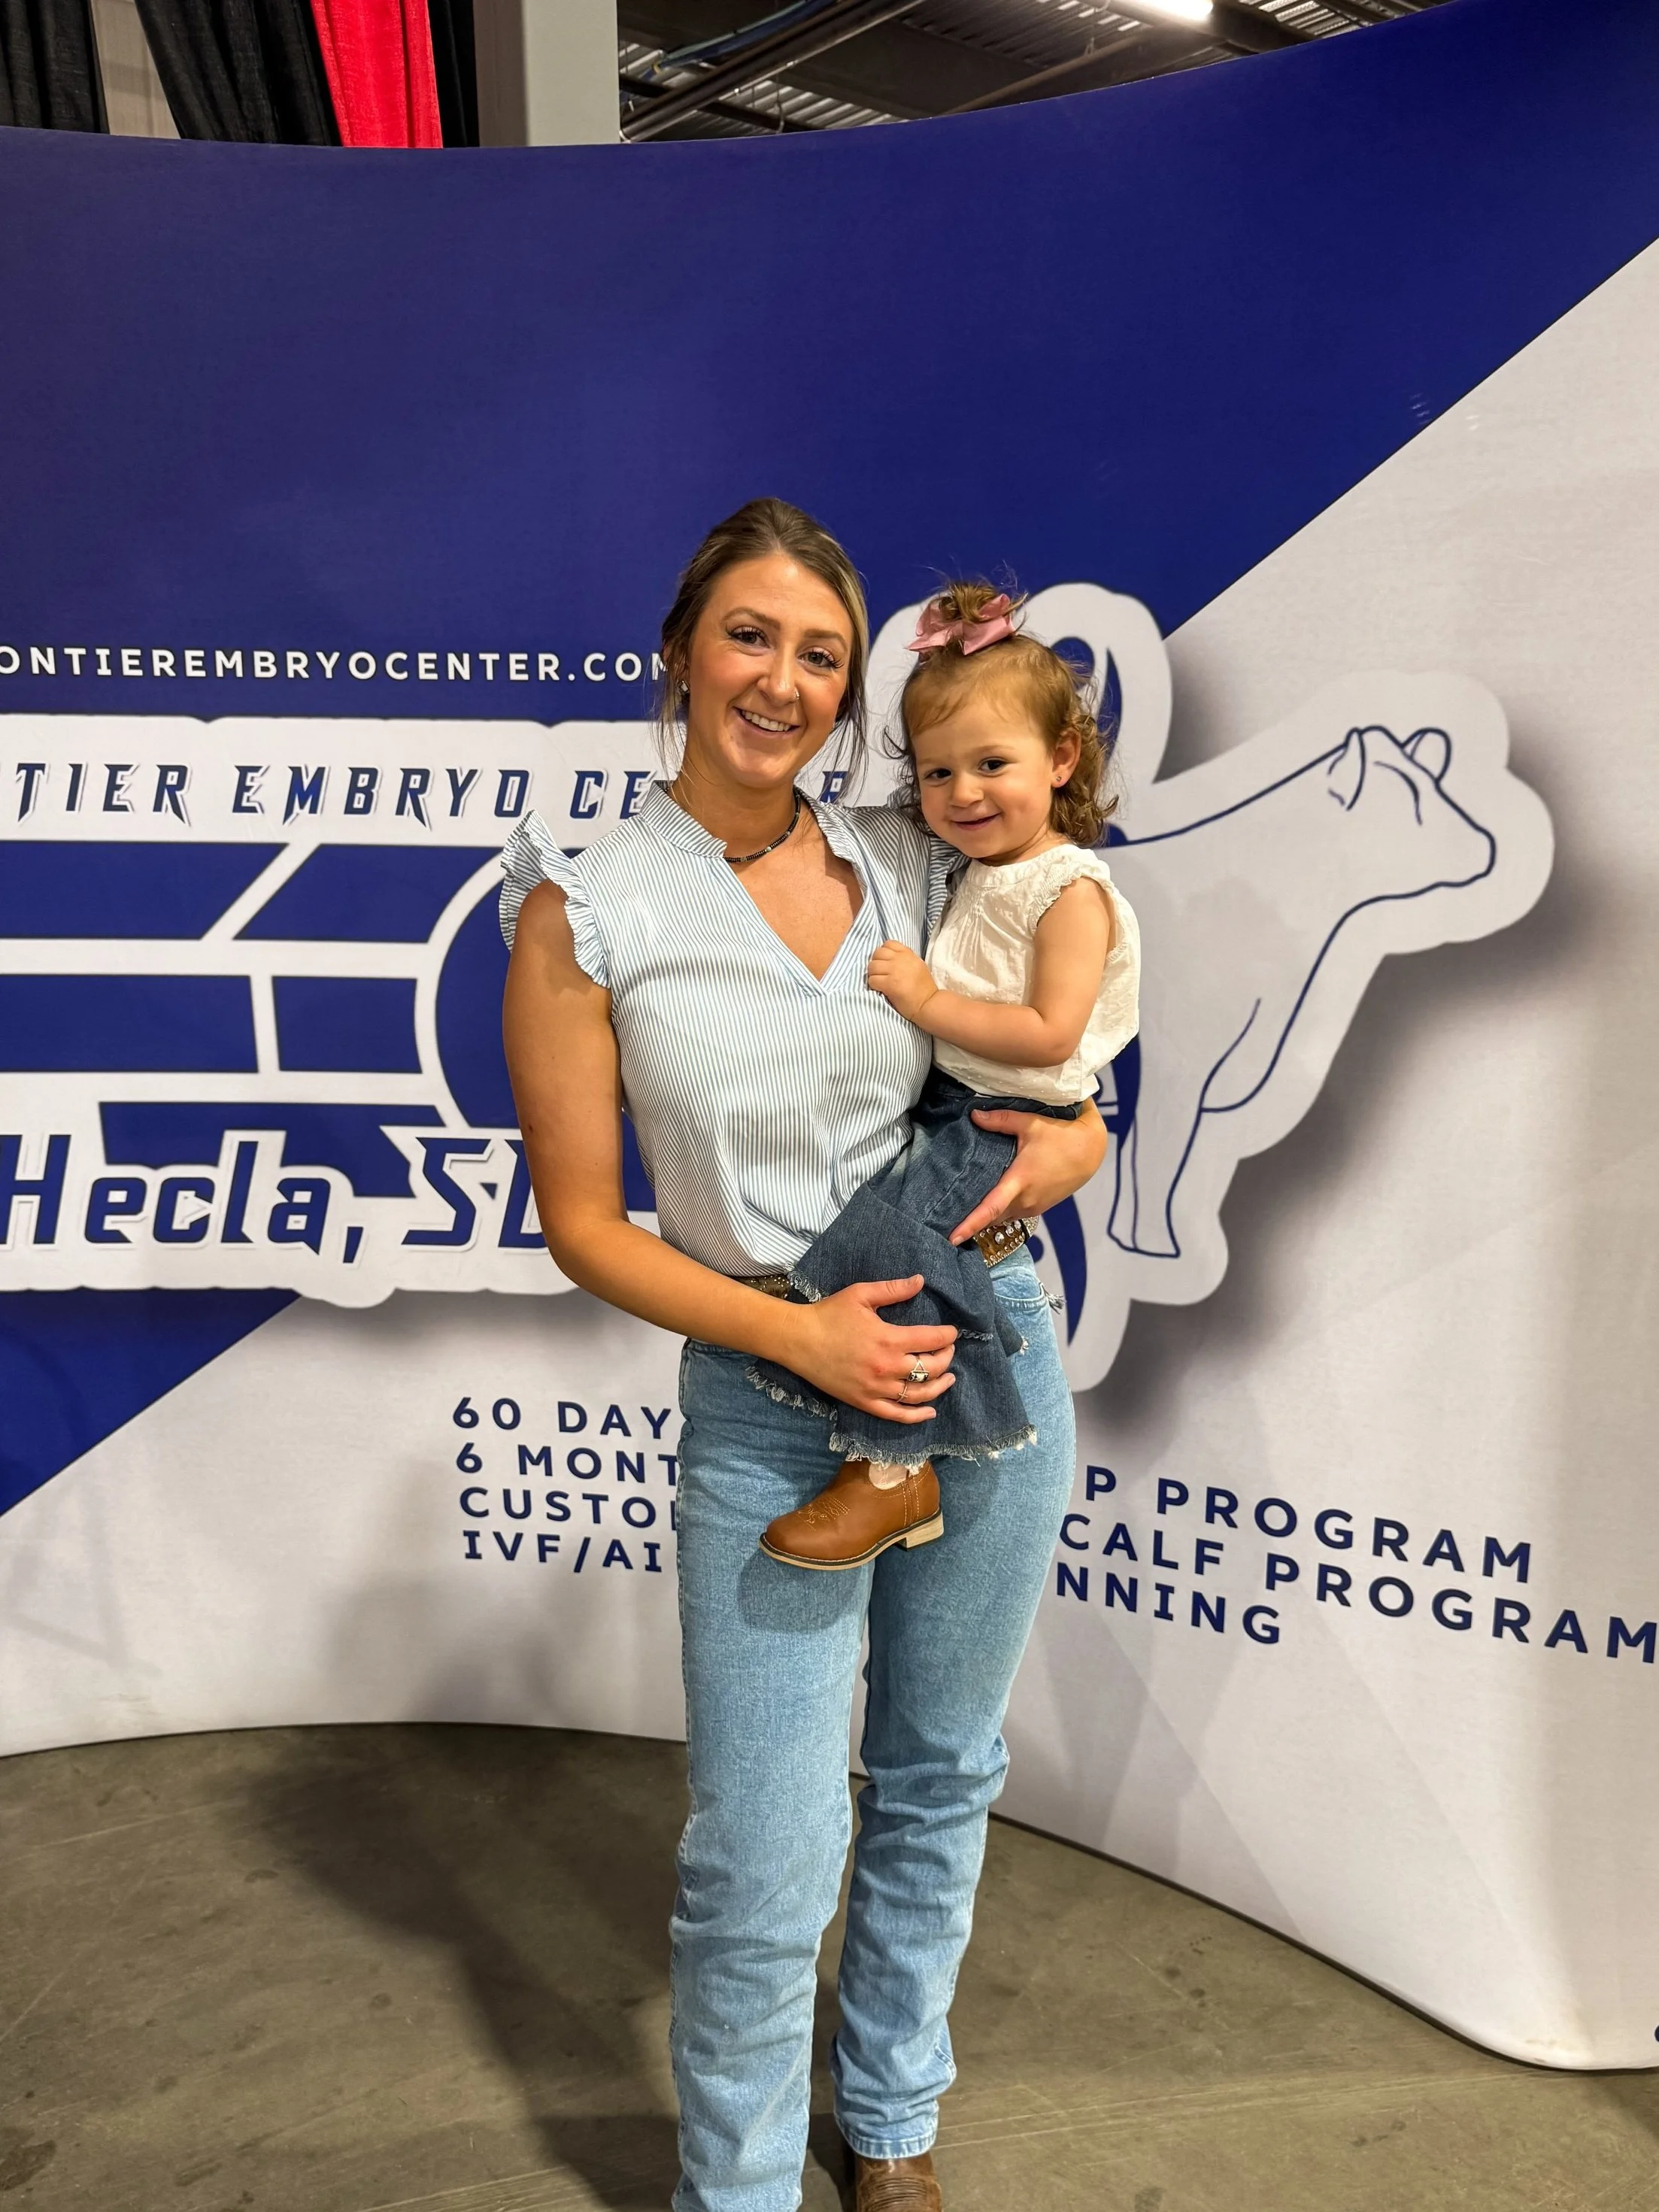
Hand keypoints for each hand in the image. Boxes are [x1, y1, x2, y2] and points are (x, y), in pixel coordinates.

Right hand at [784, 1276, 957, 1423]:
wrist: (798, 1340)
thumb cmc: (829, 1314)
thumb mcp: (861, 1294)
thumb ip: (893, 1289)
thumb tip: (921, 1281)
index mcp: (888, 1339)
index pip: (930, 1340)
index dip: (947, 1336)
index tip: (952, 1332)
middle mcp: (886, 1367)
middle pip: (930, 1368)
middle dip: (946, 1358)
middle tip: (948, 1350)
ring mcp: (876, 1389)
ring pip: (919, 1394)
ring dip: (940, 1387)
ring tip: (950, 1378)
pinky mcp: (864, 1402)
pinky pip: (896, 1415)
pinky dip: (917, 1416)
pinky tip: (931, 1411)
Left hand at [867, 940, 937, 1025]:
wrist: (928, 1003)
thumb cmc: (922, 988)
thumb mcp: (917, 965)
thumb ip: (904, 959)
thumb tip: (887, 958)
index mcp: (908, 954)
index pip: (888, 944)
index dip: (883, 953)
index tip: (886, 963)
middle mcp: (901, 959)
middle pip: (878, 953)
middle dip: (876, 963)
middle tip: (880, 973)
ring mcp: (895, 971)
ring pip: (872, 966)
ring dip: (873, 974)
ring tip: (879, 981)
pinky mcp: (890, 984)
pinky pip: (872, 980)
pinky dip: (873, 985)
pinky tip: (880, 989)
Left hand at [949, 1104, 1107, 1244]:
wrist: (1090, 1149)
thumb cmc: (1060, 1134)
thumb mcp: (1030, 1123)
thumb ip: (1000, 1120)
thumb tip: (973, 1115)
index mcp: (1019, 1181)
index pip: (990, 1209)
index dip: (970, 1225)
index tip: (952, 1238)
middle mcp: (1026, 1200)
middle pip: (992, 1218)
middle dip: (971, 1223)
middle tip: (946, 1221)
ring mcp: (1035, 1206)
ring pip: (1003, 1218)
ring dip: (987, 1217)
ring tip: (964, 1212)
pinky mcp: (1041, 1207)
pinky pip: (1014, 1215)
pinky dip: (1000, 1213)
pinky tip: (991, 1203)